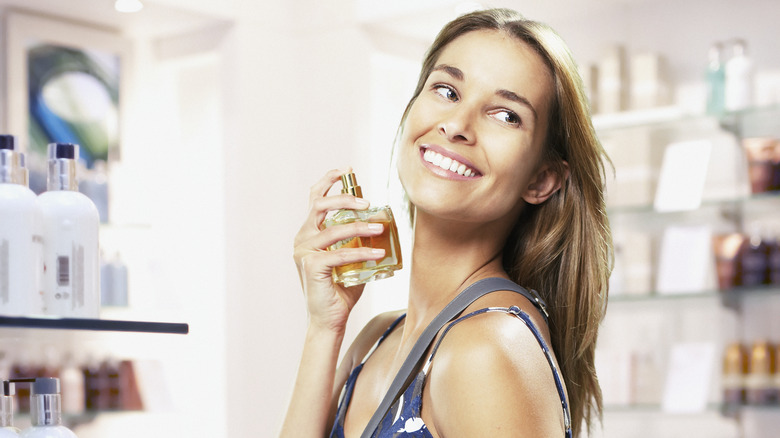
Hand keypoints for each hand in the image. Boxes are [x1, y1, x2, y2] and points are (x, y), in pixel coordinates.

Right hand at [293, 168, 385, 332]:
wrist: (329, 318)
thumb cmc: (341, 289)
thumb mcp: (352, 258)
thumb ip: (358, 240)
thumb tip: (382, 223)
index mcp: (309, 233)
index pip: (315, 199)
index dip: (329, 181)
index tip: (347, 170)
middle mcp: (303, 238)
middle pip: (320, 205)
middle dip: (344, 198)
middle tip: (367, 202)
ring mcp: (304, 252)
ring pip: (334, 229)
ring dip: (360, 227)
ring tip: (379, 227)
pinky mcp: (311, 266)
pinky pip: (340, 253)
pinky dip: (362, 252)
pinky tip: (378, 253)